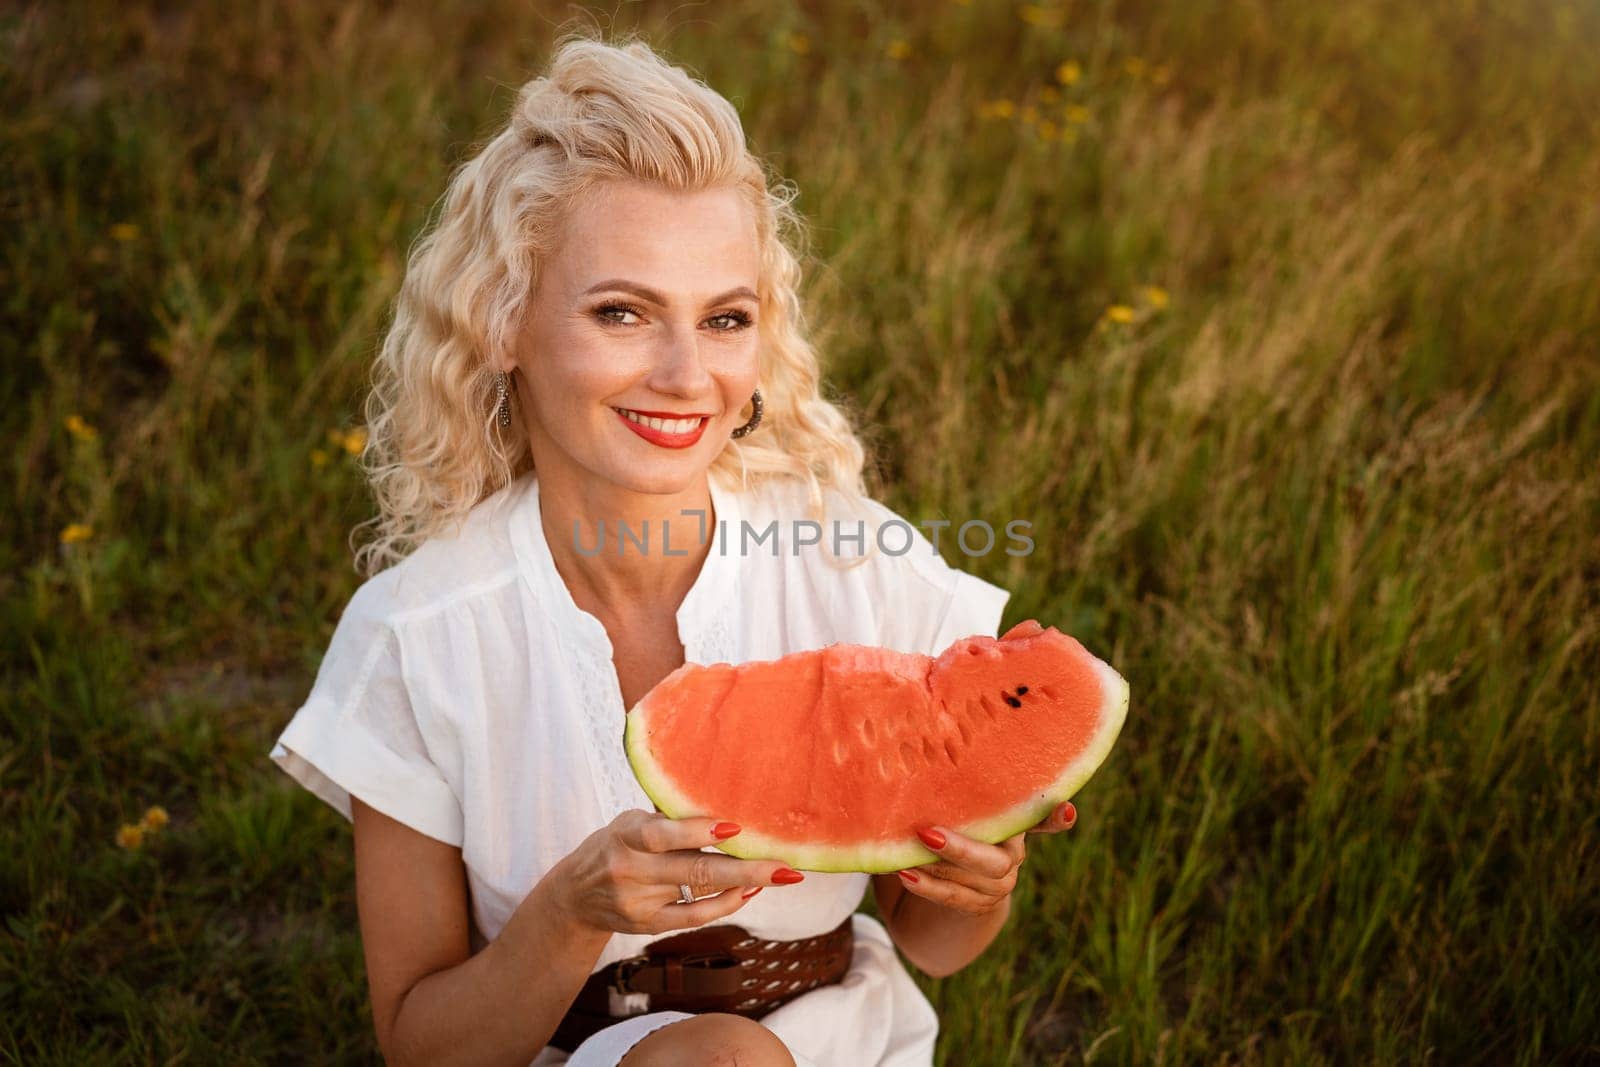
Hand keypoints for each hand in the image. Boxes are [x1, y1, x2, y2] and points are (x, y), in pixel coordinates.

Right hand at [553, 808, 805, 936]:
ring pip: (699, 892)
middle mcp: (629, 869)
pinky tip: (747, 892)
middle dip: (744, 868)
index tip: (734, 826)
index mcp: (624, 834)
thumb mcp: (631, 822)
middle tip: (785, 867)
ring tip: (778, 875)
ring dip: (742, 884)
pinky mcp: (646, 925)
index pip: (660, 833)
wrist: (575, 895)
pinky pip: (692, 917)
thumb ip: (669, 818)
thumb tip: (725, 800)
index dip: (696, 830)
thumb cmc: (616, 845)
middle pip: (693, 868)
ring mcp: (638, 901)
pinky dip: (724, 904)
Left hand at [895, 801, 1077, 915]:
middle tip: (926, 833)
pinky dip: (927, 887)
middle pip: (996, 861)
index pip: (1043, 819)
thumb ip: (961, 788)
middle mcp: (1015, 855)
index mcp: (1015, 821)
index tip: (1066, 809)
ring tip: (905, 856)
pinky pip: (954, 898)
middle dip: (960, 850)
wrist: (954, 873)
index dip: (1056, 818)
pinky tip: (905, 874)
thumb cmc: (955, 821)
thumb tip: (931, 743)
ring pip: (973, 881)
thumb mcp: (961, 802)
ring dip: (936, 868)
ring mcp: (1000, 884)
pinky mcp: (979, 905)